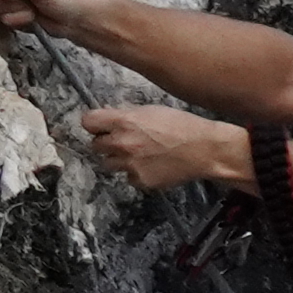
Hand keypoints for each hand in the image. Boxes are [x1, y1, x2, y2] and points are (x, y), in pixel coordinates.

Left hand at [73, 104, 242, 194]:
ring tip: (139, 156)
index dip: (95, 124)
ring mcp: (130, 165)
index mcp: (123, 122)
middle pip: (95, 146)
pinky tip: (152, 166)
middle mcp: (122, 144)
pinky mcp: (141, 181)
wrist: (205, 150)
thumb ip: (126, 114)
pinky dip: (136, 174)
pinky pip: (128, 178)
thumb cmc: (182, 126)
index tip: (101, 126)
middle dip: (107, 143)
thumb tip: (109, 117)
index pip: (88, 122)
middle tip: (124, 142)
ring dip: (119, 160)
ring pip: (109, 164)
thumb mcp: (151, 110)